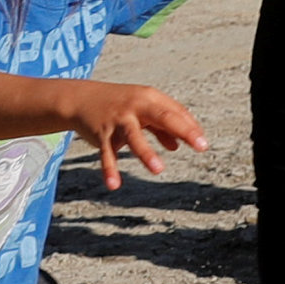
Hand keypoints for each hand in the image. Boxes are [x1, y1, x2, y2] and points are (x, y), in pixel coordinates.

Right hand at [68, 83, 206, 191]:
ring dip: (146, 152)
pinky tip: (114, 185)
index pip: (176, 112)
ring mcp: (118, 120)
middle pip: (163, 117)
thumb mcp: (141, 111)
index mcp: (149, 98)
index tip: (203, 143)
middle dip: (183, 131)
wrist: (81, 98)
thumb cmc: (119, 105)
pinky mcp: (102, 134)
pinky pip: (108, 154)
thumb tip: (178, 145)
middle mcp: (135, 106)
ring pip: (134, 136)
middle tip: (201, 146)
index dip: (191, 127)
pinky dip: (110, 169)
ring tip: (158, 169)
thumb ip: (161, 127)